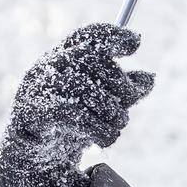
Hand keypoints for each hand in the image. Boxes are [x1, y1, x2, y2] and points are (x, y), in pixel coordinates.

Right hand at [0, 22, 154, 186]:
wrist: (37, 151)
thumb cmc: (73, 119)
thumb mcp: (103, 101)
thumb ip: (126, 90)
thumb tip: (150, 78)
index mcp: (65, 56)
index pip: (89, 35)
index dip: (113, 36)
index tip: (136, 42)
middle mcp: (50, 65)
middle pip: (96, 61)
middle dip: (123, 84)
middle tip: (131, 100)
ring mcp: (41, 86)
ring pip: (93, 93)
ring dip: (116, 115)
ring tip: (117, 125)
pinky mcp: (39, 111)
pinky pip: (83, 118)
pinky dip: (103, 132)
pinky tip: (104, 139)